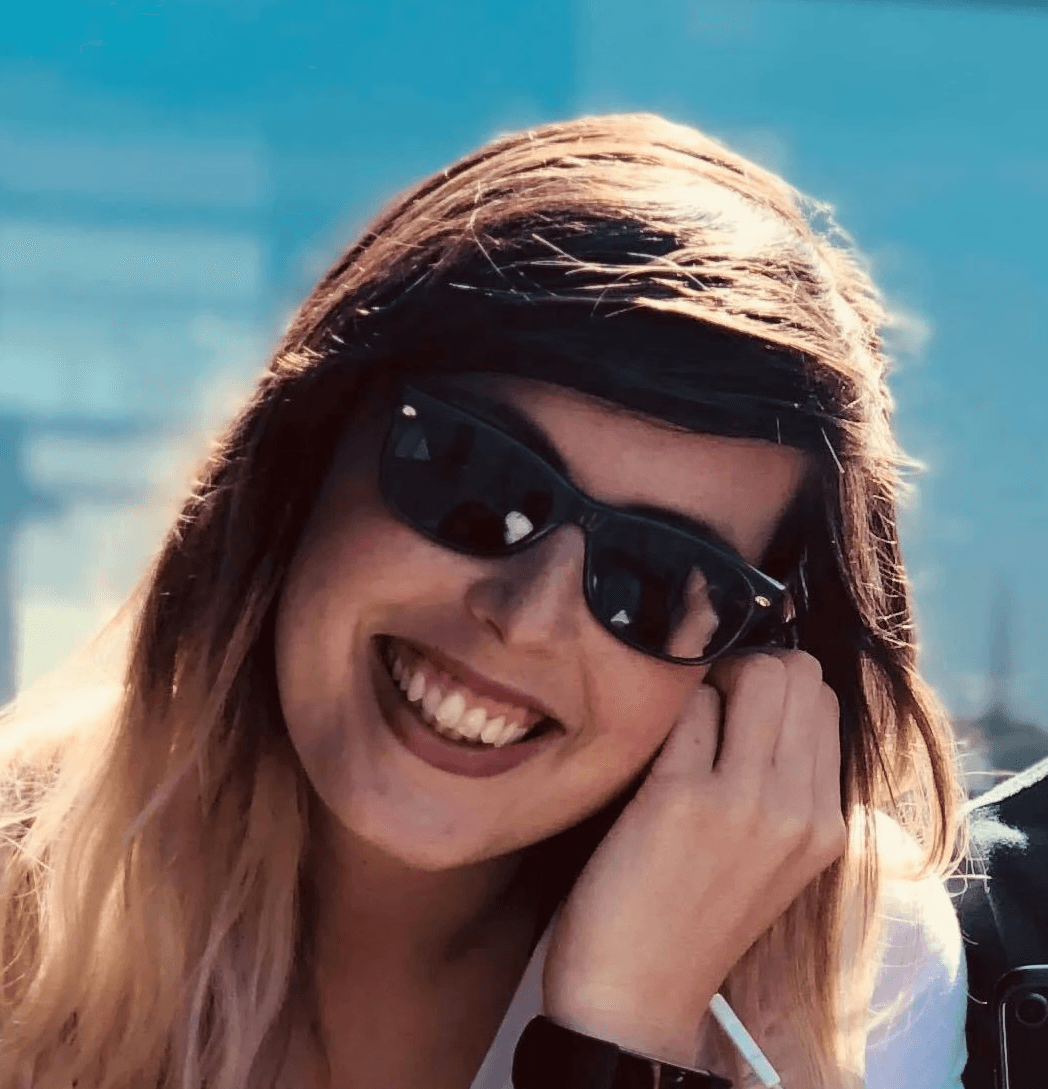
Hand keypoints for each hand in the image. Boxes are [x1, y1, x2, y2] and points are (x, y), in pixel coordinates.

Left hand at [542, 650, 845, 1065]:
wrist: (636, 992)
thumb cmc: (693, 913)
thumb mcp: (770, 856)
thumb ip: (786, 783)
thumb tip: (771, 692)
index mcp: (827, 824)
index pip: (824, 699)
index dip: (776, 685)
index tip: (736, 704)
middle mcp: (799, 809)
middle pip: (796, 674)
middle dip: (747, 668)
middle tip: (706, 702)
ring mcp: (745, 803)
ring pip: (754, 674)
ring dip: (709, 683)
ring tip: (680, 727)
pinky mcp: (681, 798)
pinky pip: (687, 706)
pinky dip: (666, 710)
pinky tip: (648, 749)